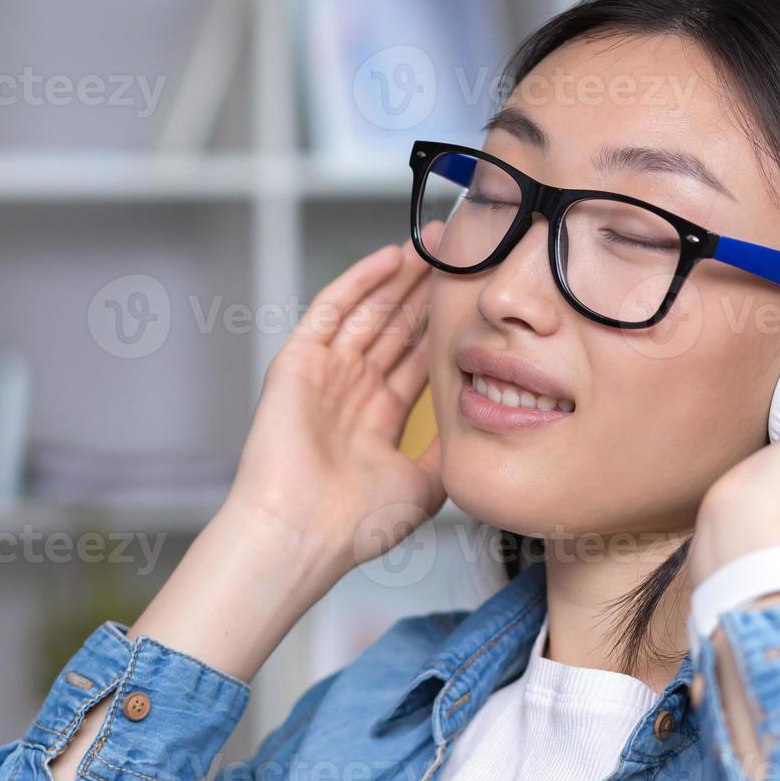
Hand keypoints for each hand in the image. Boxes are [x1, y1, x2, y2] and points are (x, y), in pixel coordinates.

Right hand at [223, 222, 448, 590]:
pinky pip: (332, 310)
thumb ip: (448, 450)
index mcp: (378, 417)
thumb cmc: (354, 525)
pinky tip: (390, 258)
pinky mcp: (298, 361)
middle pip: (396, 327)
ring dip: (399, 278)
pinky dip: (361, 281)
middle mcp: (352, 390)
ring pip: (369, 311)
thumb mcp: (424, 484)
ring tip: (433, 246)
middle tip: (460, 255)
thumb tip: (481, 426)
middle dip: (426, 292)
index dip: (444, 326)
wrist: (302, 534)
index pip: (418, 358)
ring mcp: (325, 373)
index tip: (475, 299)